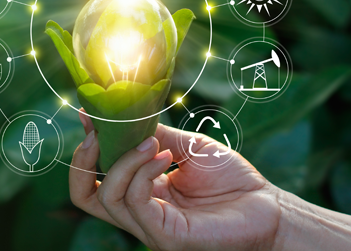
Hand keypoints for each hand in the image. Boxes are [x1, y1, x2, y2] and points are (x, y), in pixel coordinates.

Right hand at [70, 110, 281, 250]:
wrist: (269, 207)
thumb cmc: (233, 181)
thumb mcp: (186, 147)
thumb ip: (154, 136)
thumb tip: (122, 115)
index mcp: (140, 194)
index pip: (96, 177)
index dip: (86, 147)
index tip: (87, 115)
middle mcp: (139, 213)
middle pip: (84, 196)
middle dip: (81, 161)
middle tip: (95, 132)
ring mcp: (150, 227)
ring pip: (107, 196)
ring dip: (122, 161)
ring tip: (151, 143)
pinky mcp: (166, 236)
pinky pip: (135, 202)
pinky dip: (142, 173)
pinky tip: (163, 157)